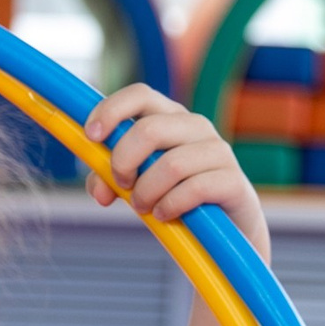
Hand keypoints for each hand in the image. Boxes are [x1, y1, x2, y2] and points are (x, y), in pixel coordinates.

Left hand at [82, 83, 269, 257]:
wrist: (223, 230)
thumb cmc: (174, 199)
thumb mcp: (136, 185)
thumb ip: (110, 181)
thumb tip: (99, 189)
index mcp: (169, 119)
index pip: (140, 95)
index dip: (111, 110)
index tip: (92, 136)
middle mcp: (195, 127)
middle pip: (149, 129)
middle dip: (124, 162)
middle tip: (123, 186)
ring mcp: (217, 151)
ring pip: (171, 164)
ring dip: (146, 192)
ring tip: (145, 208)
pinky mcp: (232, 180)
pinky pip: (194, 189)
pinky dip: (170, 206)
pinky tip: (165, 215)